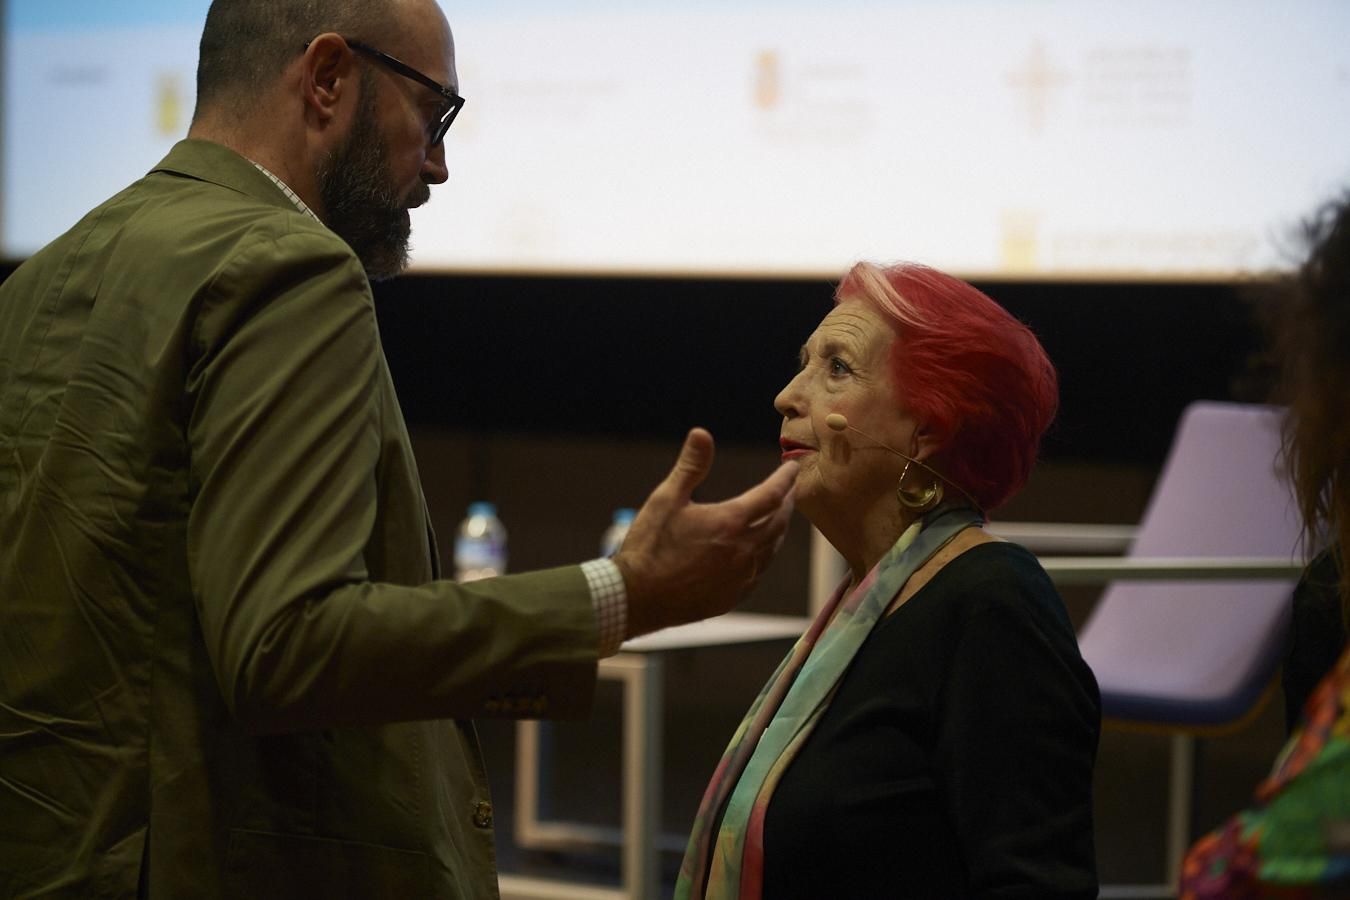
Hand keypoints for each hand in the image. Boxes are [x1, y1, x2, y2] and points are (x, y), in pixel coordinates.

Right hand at [612, 427, 797, 637]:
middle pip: (779, 522)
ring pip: (772, 549)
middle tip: (789, 491)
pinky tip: (757, 553)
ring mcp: (740, 578)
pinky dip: (764, 556)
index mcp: (730, 522)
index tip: (792, 468)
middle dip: (787, 503)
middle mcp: (743, 551)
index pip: (772, 495)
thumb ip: (690, 466)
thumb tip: (702, 433)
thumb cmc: (649, 546)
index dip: (785, 479)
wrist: (636, 598)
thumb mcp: (666, 499)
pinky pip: (758, 573)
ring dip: (778, 530)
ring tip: (777, 518)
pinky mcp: (732, 597)